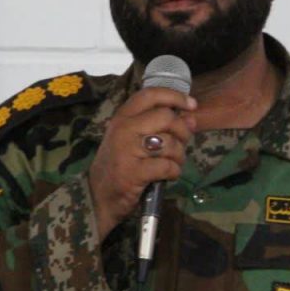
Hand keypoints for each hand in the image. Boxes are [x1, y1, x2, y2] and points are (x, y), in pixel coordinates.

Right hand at [88, 87, 196, 239]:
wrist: (98, 196)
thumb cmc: (119, 164)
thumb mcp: (132, 138)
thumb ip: (159, 126)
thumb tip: (190, 118)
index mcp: (123, 117)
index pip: (150, 95)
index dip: (175, 96)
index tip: (191, 105)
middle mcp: (124, 129)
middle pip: (166, 117)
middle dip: (183, 131)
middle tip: (183, 143)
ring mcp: (127, 150)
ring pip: (170, 143)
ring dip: (180, 155)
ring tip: (174, 162)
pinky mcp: (133, 172)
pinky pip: (167, 166)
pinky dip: (174, 171)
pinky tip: (169, 175)